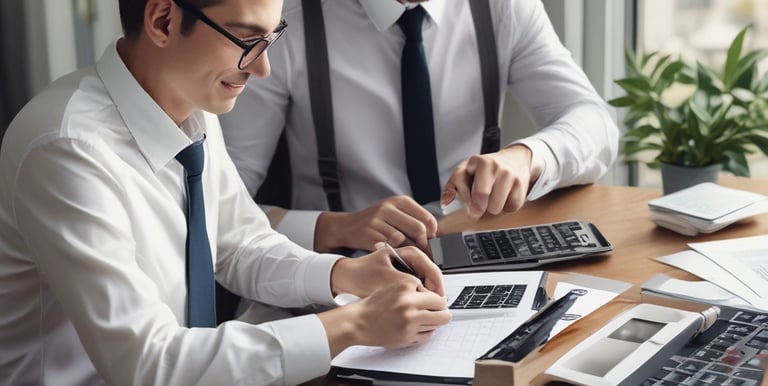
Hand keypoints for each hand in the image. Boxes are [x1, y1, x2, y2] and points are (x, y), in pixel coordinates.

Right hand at [315, 195, 437, 251]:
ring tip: (409, 254)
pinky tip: (395, 255)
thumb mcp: (394, 213)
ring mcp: (377, 222)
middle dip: (424, 244)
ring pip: (405, 241)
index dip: (432, 232)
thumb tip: (433, 237)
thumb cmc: (375, 221)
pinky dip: (396, 255)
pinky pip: (391, 249)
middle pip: (418, 229)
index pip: (426, 217)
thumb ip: (412, 220)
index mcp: (398, 201)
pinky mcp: (370, 236)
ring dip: (410, 252)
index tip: (429, 239)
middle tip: (422, 250)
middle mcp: (387, 209)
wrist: (347, 226)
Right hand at [318, 279, 450, 355]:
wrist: (359, 322)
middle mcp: (409, 306)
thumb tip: (434, 294)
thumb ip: (414, 288)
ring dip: (433, 323)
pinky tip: (415, 326)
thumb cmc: (374, 304)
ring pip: (437, 326)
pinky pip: (426, 336)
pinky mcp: (406, 337)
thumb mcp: (393, 285)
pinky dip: (424, 331)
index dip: (439, 300)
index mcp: (406, 290)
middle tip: (437, 312)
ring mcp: (409, 324)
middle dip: (442, 313)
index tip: (437, 302)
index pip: (438, 297)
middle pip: (443, 314)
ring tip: (422, 318)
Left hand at [330, 245, 444, 296]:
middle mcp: (408, 259)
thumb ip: (410, 285)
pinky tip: (416, 307)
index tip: (439, 298)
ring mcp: (405, 269)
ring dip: (426, 295)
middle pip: (430, 275)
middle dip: (434, 291)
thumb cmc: (361, 275)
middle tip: (436, 307)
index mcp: (407, 252)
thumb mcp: (387, 280)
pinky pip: (416, 288)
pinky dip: (417, 297)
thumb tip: (429, 295)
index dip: (437, 284)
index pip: (431, 267)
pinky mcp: (400, 278)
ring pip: (424, 283)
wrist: (344, 278)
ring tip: (426, 308)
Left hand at [441, 145, 535, 220]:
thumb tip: (445, 203)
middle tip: (480, 204)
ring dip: (493, 208)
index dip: (465, 203)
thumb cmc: (486, 169)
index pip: (463, 189)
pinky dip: (507, 207)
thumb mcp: (466, 171)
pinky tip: (505, 196)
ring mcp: (509, 174)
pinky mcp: (522, 184)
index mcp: (477, 162)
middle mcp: (494, 166)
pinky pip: (511, 208)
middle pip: (481, 201)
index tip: (467, 206)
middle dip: (478, 208)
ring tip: (493, 197)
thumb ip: (453, 187)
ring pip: (496, 208)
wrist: (516, 159)